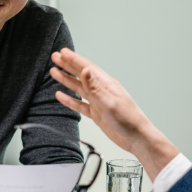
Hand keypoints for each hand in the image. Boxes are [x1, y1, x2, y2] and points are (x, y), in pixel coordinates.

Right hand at [50, 48, 178, 180]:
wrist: (137, 139)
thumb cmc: (129, 121)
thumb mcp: (110, 103)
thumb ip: (96, 87)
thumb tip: (86, 70)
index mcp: (107, 85)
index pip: (87, 68)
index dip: (74, 60)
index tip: (62, 52)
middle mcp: (101, 91)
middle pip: (81, 75)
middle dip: (68, 65)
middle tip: (55, 57)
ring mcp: (98, 102)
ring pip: (78, 88)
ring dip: (66, 80)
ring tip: (54, 72)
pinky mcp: (96, 114)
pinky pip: (79, 104)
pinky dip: (69, 99)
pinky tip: (61, 96)